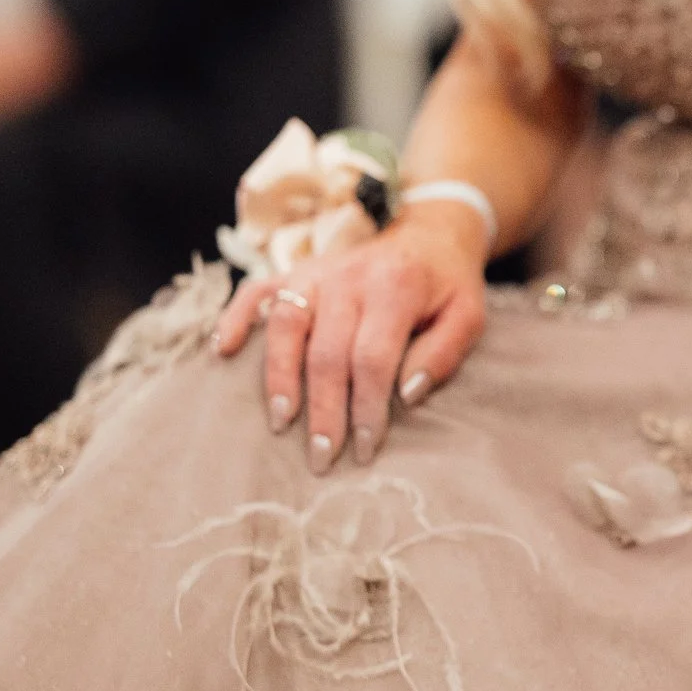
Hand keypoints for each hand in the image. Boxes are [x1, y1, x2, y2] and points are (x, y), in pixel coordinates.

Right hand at [212, 198, 491, 472]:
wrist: (428, 233)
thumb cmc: (447, 286)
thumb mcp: (468, 317)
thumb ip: (442, 355)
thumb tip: (406, 396)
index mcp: (395, 287)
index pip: (372, 358)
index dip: (366, 408)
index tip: (366, 449)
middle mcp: (348, 277)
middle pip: (326, 352)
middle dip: (324, 411)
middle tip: (323, 458)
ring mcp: (316, 272)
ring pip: (286, 325)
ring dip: (280, 378)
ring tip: (282, 422)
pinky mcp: (294, 270)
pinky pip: (255, 292)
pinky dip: (236, 319)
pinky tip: (223, 352)